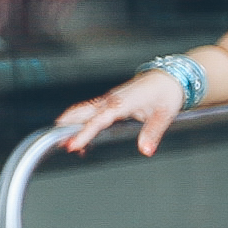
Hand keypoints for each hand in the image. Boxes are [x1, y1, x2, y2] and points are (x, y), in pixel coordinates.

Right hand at [59, 67, 187, 157]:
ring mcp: (108, 99)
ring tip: (64, 141)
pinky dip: (80, 120)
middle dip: (66, 127)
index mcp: (121, 103)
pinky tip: (79, 132)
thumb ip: (152, 133)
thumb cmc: (166, 92)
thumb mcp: (164, 115)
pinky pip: (90, 110)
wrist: (169, 77)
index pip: (97, 121)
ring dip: (70, 124)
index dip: (84, 134)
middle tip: (58, 143)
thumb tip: (146, 150)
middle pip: (81, 113)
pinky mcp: (110, 100)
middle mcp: (111, 100)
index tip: (73, 145)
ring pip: (82, 110)